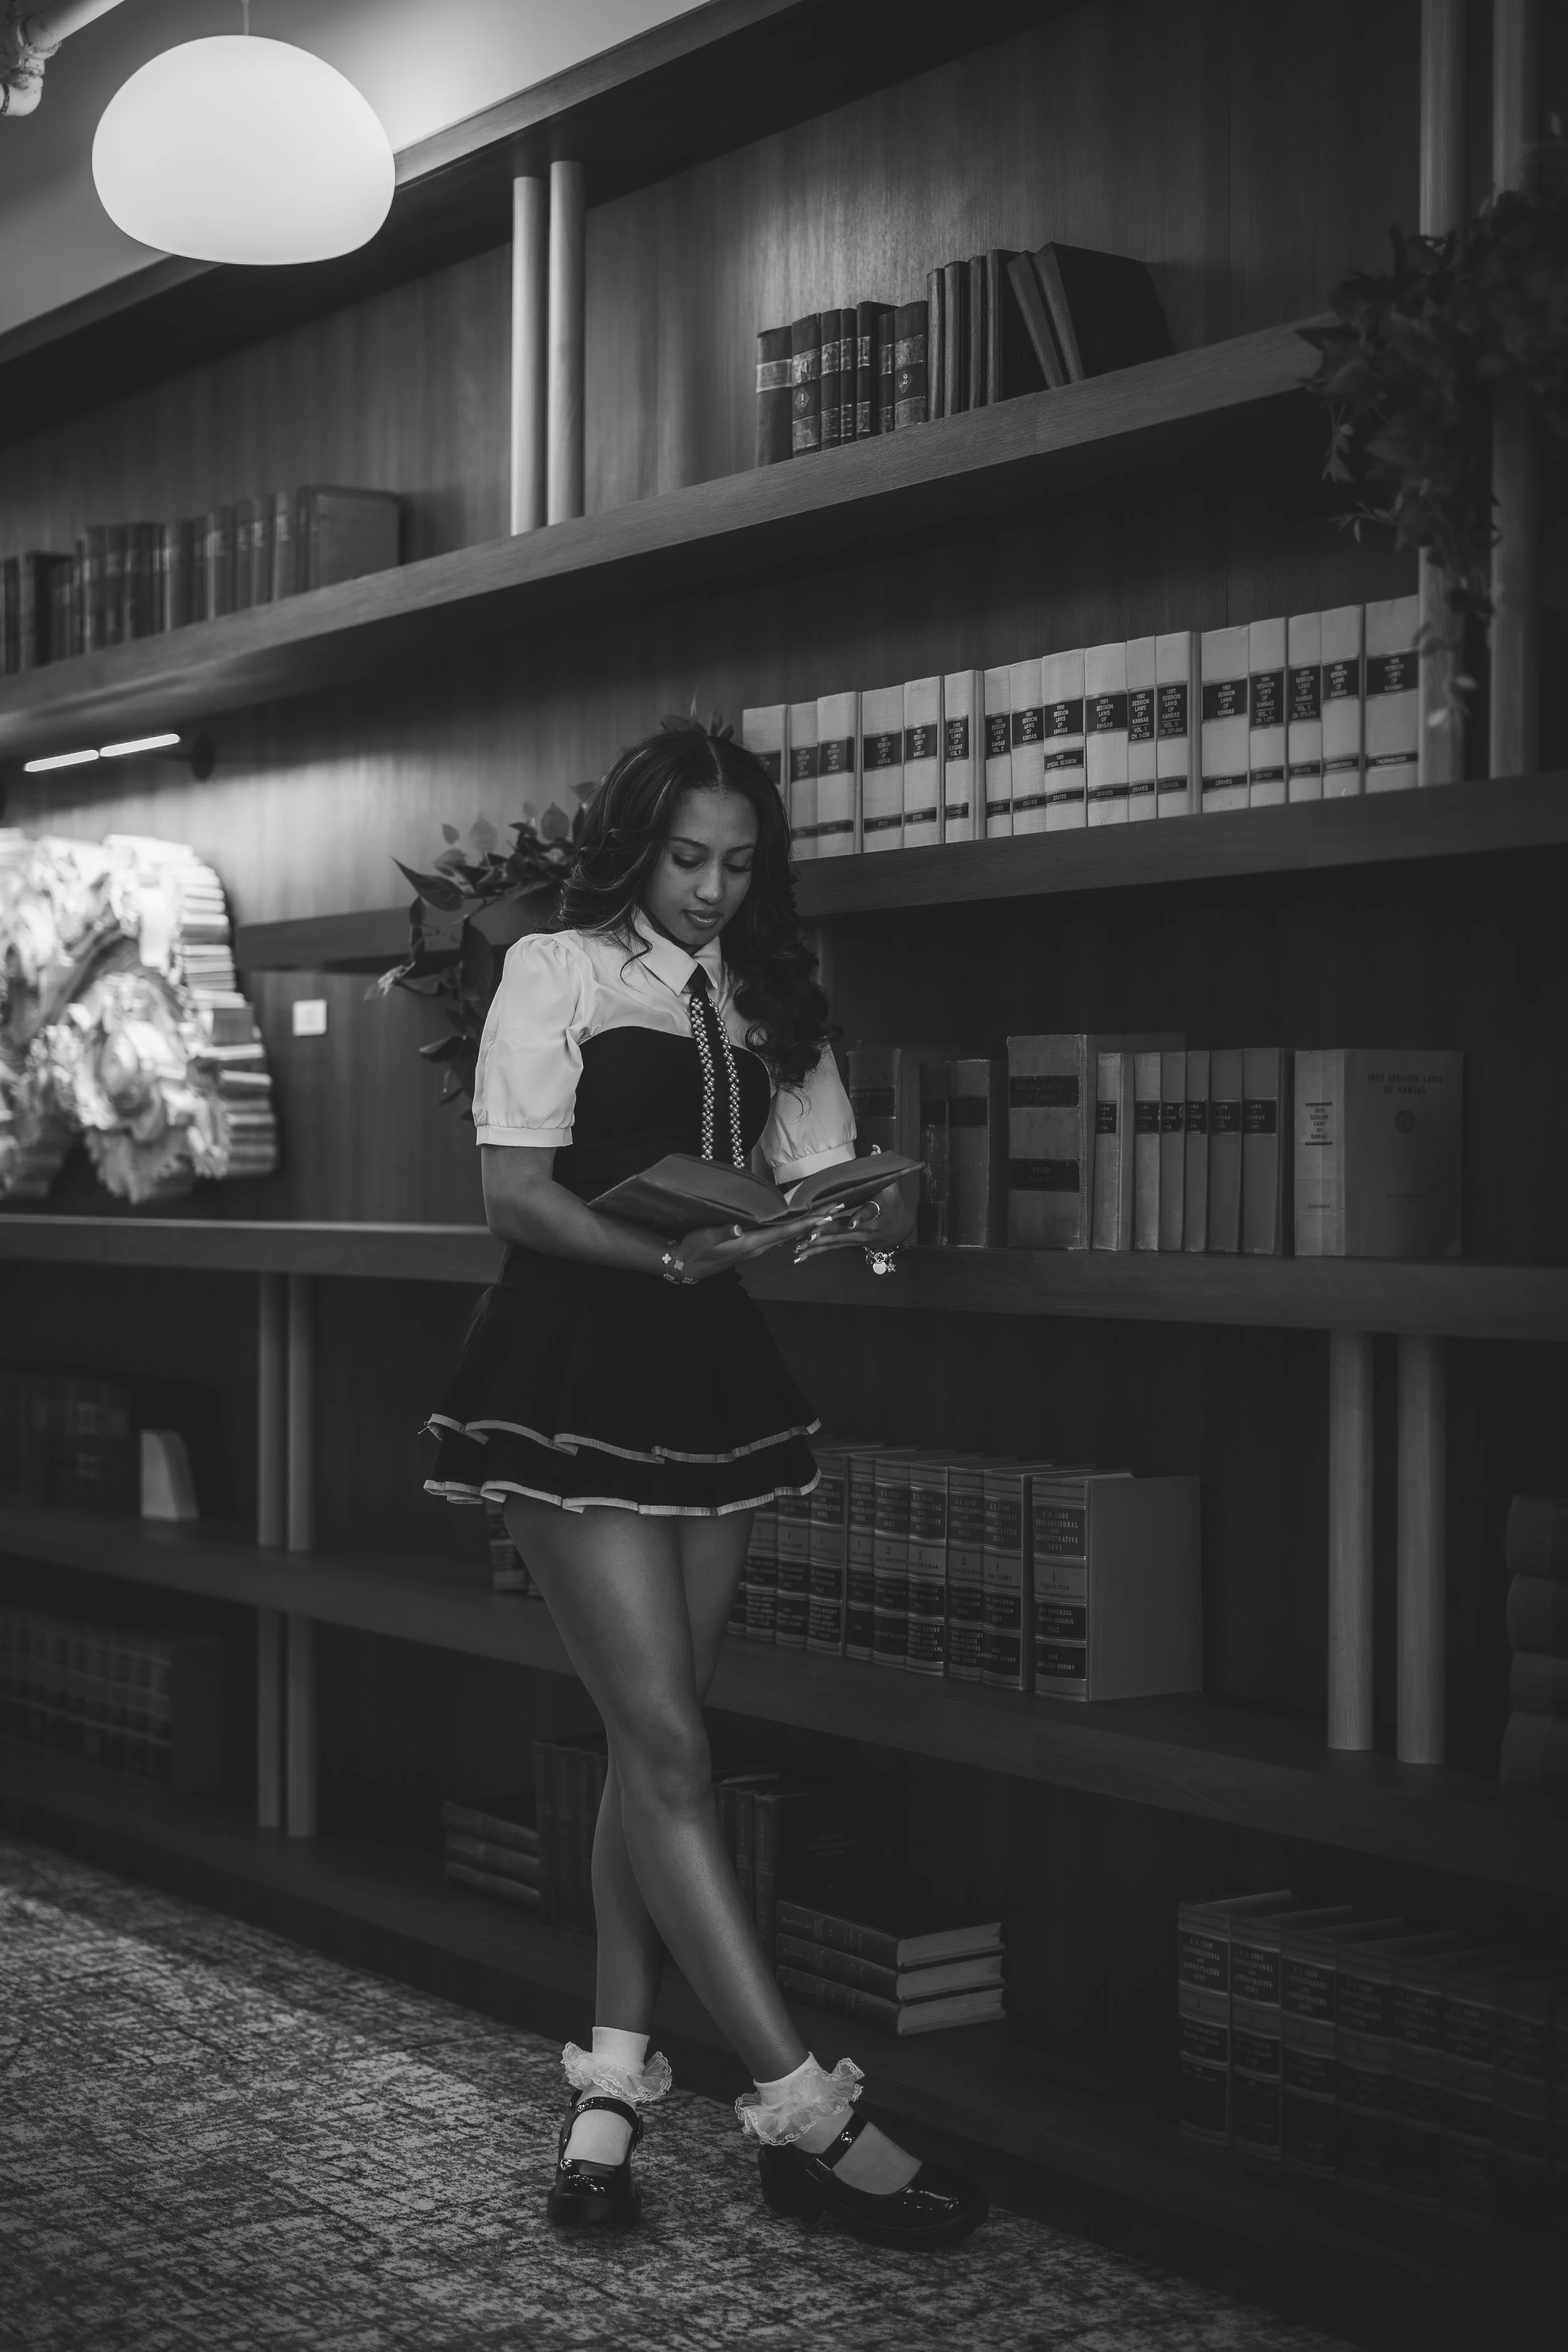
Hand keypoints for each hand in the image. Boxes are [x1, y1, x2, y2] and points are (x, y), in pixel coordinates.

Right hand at [672, 1210, 837, 1282]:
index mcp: (753, 1243)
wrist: (686, 1266)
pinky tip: (797, 1225)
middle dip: (815, 1221)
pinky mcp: (750, 1246)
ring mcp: (755, 1248)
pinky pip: (777, 1237)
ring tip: (824, 1214)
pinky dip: (791, 1229)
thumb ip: (724, 1232)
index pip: (786, 1232)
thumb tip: (739, 1228)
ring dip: (806, 1224)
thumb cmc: (695, 1249)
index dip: (807, 1223)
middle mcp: (759, 1247)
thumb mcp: (706, 1238)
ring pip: (787, 1235)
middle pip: (793, 1233)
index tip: (826, 1215)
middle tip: (836, 1209)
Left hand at [791, 1178, 915, 1261]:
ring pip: (837, 1241)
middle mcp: (869, 1227)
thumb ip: (880, 1170)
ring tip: (799, 1247)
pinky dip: (818, 1251)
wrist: (902, 1229)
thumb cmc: (893, 1203)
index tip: (852, 1223)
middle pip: (845, 1230)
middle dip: (825, 1232)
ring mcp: (860, 1238)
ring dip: (817, 1244)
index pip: (869, 1213)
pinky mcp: (853, 1244)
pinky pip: (834, 1248)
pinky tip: (802, 1256)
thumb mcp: (890, 1186)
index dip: (860, 1218)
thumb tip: (874, 1148)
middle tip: (807, 1234)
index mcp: (879, 1210)